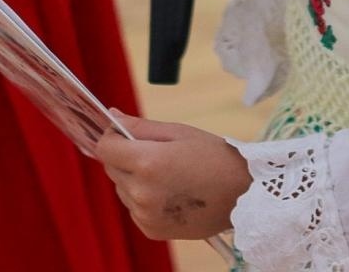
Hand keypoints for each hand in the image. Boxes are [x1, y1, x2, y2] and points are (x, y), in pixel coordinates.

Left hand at [96, 111, 251, 240]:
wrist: (243, 194)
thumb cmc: (215, 156)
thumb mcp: (179, 132)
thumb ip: (140, 126)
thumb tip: (112, 117)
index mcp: (147, 162)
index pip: (105, 148)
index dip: (112, 137)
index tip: (125, 134)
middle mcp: (141, 192)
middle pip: (112, 169)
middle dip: (126, 157)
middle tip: (158, 153)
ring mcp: (145, 215)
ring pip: (122, 189)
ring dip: (134, 179)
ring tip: (168, 174)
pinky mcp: (151, 230)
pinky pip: (134, 208)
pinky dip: (144, 199)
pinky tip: (170, 192)